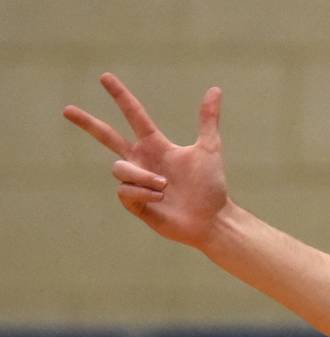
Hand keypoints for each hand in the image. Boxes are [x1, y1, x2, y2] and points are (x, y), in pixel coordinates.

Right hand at [63, 72, 229, 247]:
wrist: (212, 219)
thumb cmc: (211, 187)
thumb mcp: (209, 149)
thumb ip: (208, 120)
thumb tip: (215, 89)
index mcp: (155, 145)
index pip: (133, 115)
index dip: (120, 96)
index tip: (104, 77)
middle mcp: (141, 160)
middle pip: (106, 137)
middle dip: (87, 123)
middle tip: (67, 109)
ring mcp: (136, 181)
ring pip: (120, 169)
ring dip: (144, 176)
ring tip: (165, 186)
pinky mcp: (133, 202)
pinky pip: (124, 190)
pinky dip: (143, 192)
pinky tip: (160, 198)